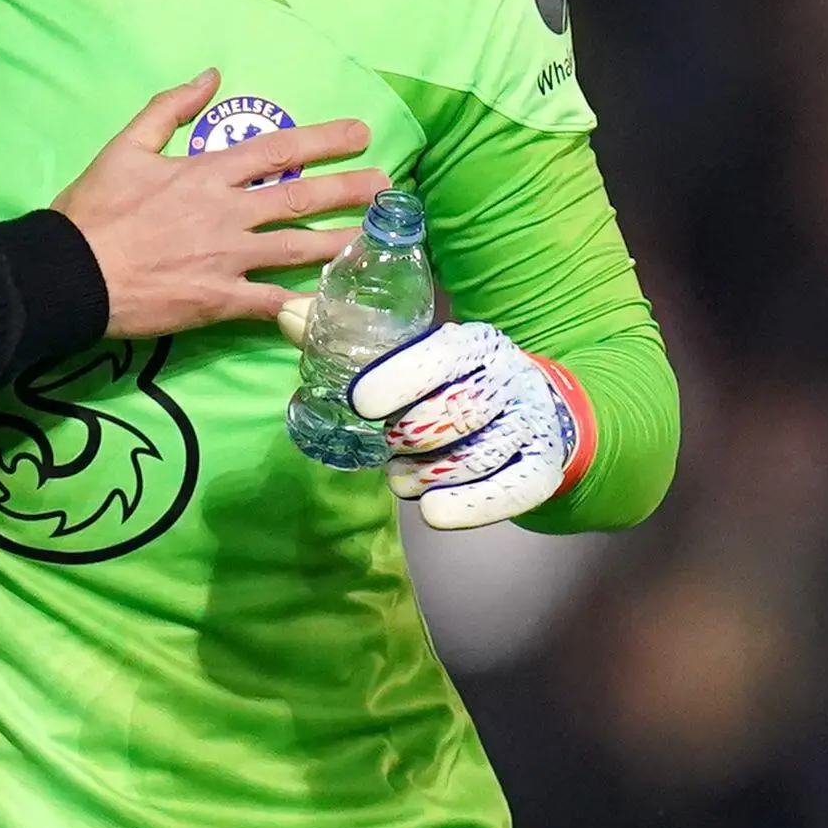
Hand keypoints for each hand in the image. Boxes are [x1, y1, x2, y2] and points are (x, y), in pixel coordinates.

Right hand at [55, 72, 387, 337]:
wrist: (70, 273)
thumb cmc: (93, 210)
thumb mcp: (124, 146)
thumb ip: (169, 108)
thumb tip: (211, 75)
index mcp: (207, 174)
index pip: (279, 150)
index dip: (324, 139)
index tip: (359, 133)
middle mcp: (227, 213)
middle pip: (301, 198)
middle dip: (349, 190)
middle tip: (386, 186)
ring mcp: (228, 259)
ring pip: (298, 249)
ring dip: (341, 241)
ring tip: (375, 236)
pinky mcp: (220, 301)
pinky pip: (272, 303)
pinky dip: (304, 304)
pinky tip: (333, 302)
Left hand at [347, 321, 593, 530]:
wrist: (528, 409)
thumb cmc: (449, 382)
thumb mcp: (408, 357)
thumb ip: (346, 339)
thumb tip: (286, 316)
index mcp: (473, 343)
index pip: (441, 355)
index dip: (400, 378)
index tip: (360, 402)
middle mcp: (508, 377)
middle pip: (457, 412)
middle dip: (410, 436)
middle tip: (387, 445)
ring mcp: (529, 423)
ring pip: (479, 455)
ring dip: (429, 474)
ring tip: (402, 478)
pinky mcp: (541, 468)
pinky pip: (512, 490)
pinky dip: (470, 505)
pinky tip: (435, 512)